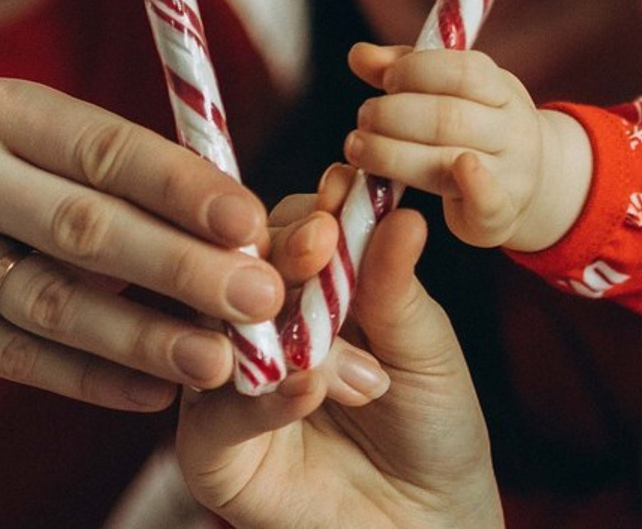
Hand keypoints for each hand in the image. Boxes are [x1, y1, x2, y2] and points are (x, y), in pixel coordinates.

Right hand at [0, 77, 292, 409]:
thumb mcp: (67, 160)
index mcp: (2, 107)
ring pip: (51, 301)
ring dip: (144, 336)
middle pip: (82, 225)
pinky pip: (17, 357)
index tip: (252, 222)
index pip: (105, 148)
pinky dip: (94, 378)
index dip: (182, 187)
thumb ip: (144, 186)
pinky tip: (155, 391)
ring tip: (216, 359)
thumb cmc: (31, 186)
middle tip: (257, 298)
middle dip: (180, 266)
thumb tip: (250, 236)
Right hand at [177, 189, 503, 528]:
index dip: (315, 209)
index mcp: (306, 285)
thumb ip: (396, 286)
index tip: (340, 191)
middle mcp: (259, 324)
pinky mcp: (209, 449)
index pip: (292, 226)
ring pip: (223, 327)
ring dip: (280, 324)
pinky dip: (262, 395)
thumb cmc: (432, 428)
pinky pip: (214, 410)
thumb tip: (401, 212)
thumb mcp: (425, 348)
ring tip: (333, 339)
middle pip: (247, 263)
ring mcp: (227, 380)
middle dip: (286, 250)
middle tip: (322, 245)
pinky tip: (308, 389)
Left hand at [345, 43, 590, 252]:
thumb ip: (404, 68)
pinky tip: (423, 183)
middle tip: (364, 117)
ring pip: (449, 159)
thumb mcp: (451, 90)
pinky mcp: (499, 214)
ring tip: (358, 147)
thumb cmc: (476, 126)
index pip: (462, 71)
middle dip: (393, 115)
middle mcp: (511, 129)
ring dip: (392, 153)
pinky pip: (486, 202)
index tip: (386, 81)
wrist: (532, 181)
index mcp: (500, 89)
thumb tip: (360, 55)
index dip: (416, 71)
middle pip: (449, 117)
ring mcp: (511, 173)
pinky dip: (466, 188)